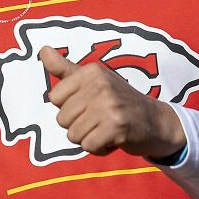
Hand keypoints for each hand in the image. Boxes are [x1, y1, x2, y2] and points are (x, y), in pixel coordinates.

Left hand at [38, 45, 185, 158]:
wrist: (156, 121)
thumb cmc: (119, 101)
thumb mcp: (93, 80)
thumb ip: (64, 68)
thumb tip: (42, 50)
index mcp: (91, 71)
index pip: (54, 97)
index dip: (69, 107)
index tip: (88, 104)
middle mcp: (100, 84)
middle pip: (62, 119)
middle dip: (78, 125)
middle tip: (100, 119)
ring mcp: (109, 105)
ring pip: (73, 135)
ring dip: (88, 138)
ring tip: (106, 128)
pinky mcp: (116, 126)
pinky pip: (88, 146)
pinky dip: (99, 148)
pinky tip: (112, 139)